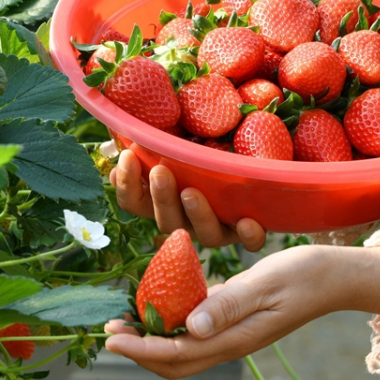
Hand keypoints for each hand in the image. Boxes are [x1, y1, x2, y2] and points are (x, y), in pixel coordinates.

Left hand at [105, 244, 379, 378]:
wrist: (337, 276)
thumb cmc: (304, 274)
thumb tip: (190, 327)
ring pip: (184, 349)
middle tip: (109, 330)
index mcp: (234, 339)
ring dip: (152, 339)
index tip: (111, 337)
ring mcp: (234, 333)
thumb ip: (228, 304)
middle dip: (139, 350)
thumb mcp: (265, 283)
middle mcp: (230, 342)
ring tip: (126, 319)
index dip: (140, 348)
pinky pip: (197, 331)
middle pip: (174, 362)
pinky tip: (162, 300)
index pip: (176, 353)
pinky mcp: (237, 320)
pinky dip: (172, 322)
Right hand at [110, 149, 266, 250]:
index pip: (136, 203)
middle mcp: (189, 218)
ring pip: (205, 234)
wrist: (258, 157)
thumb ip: (155, 141)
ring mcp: (220, 226)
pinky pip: (250, 242)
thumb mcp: (180, 137)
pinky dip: (249, 235)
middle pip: (167, 221)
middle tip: (160, 172)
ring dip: (197, 214)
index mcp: (166, 200)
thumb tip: (122, 142)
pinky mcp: (249, 230)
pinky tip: (248, 221)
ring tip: (191, 192)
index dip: (127, 185)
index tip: (128, 157)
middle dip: (160, 198)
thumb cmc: (210, 144)